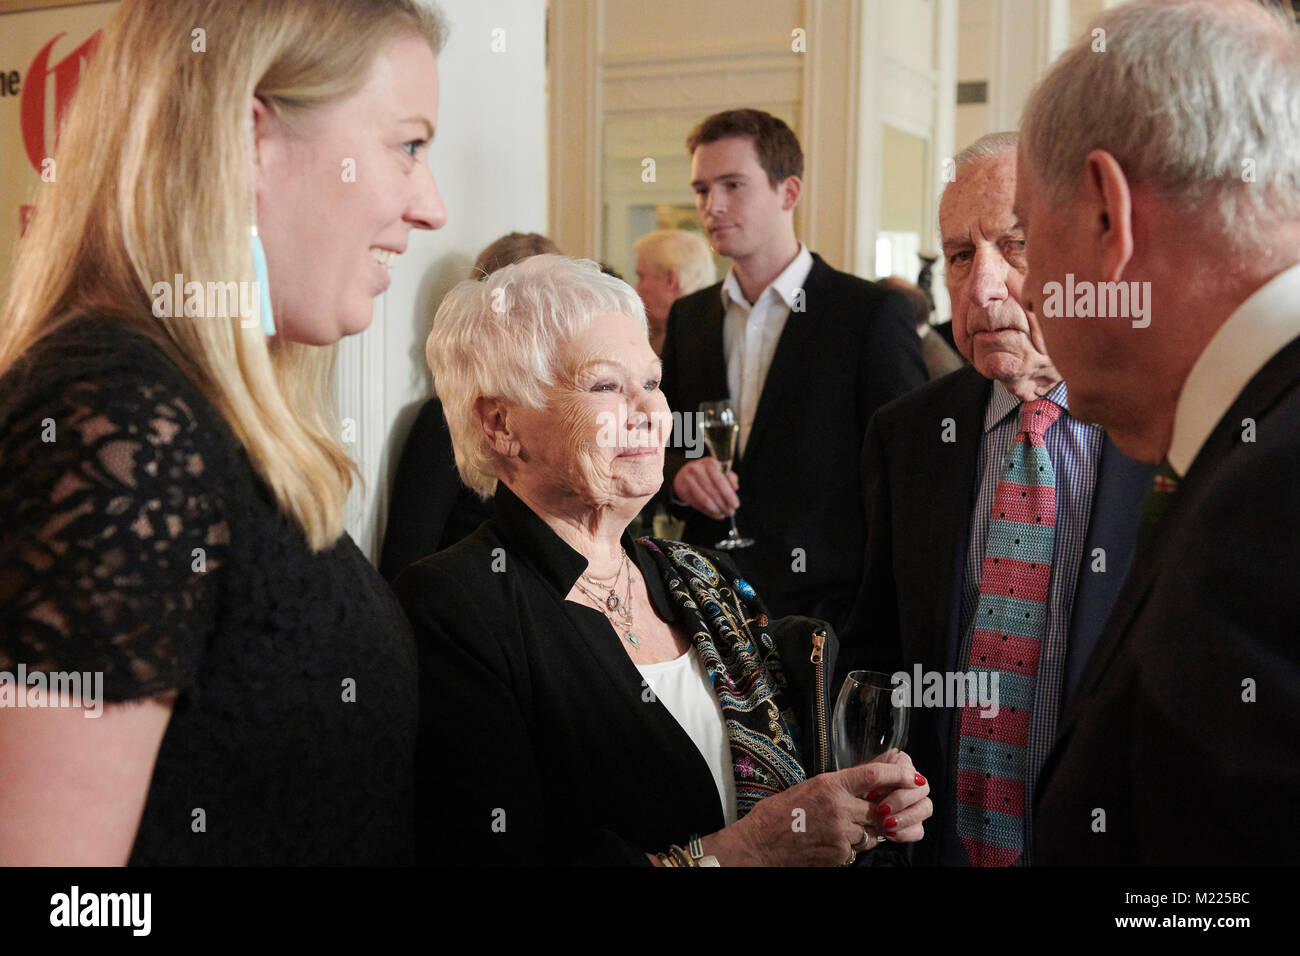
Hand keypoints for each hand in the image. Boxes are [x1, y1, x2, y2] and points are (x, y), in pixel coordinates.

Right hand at [673, 457, 739, 518]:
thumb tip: (735, 488)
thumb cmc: (707, 473)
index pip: (720, 481)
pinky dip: (708, 512)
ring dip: (716, 510)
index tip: (736, 505)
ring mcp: (688, 480)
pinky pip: (697, 505)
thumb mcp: (719, 470)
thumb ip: (730, 477)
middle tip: (731, 513)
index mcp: (709, 463)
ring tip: (724, 514)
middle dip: (724, 505)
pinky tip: (716, 514)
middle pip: (713, 493)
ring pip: (705, 501)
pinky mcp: (682, 490)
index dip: (729, 495)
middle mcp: (697, 470)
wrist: (684, 473)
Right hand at [705, 757, 929, 865]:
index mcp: (831, 784)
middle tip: (879, 809)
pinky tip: (830, 842)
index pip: (874, 775)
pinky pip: (857, 849)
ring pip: (871, 832)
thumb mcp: (810, 787)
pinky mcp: (839, 854)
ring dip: (865, 830)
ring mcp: (842, 834)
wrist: (761, 842)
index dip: (898, 775)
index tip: (912, 776)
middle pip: (880, 808)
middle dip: (882, 810)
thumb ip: (838, 787)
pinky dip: (851, 846)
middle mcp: (841, 807)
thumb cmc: (781, 811)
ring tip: (840, 827)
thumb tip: (863, 786)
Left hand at [861, 749, 930, 844]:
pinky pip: (919, 830)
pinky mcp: (915, 824)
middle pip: (922, 788)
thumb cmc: (854, 789)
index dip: (896, 779)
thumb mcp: (859, 776)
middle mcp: (913, 783)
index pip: (909, 768)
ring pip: (925, 808)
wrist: (850, 811)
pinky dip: (904, 833)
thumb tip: (894, 766)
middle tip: (881, 809)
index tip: (876, 789)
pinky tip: (889, 833)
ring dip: (905, 817)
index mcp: (902, 764)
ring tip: (885, 824)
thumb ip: (877, 771)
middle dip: (900, 800)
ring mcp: (917, 804)